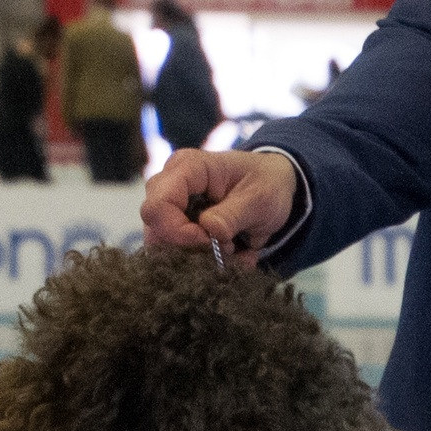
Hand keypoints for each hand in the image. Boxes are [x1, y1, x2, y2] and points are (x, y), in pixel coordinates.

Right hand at [141, 148, 296, 268]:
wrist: (275, 186)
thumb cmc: (267, 183)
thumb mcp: (260, 198)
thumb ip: (233, 214)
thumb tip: (209, 231)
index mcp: (187, 168)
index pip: (157, 206)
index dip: (178, 232)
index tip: (210, 241)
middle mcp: (170, 185)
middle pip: (155, 229)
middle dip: (190, 248)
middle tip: (227, 247)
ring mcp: (171, 208)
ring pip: (165, 246)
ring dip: (202, 258)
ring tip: (237, 251)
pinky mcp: (178, 227)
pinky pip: (179, 254)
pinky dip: (207, 262)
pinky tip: (235, 255)